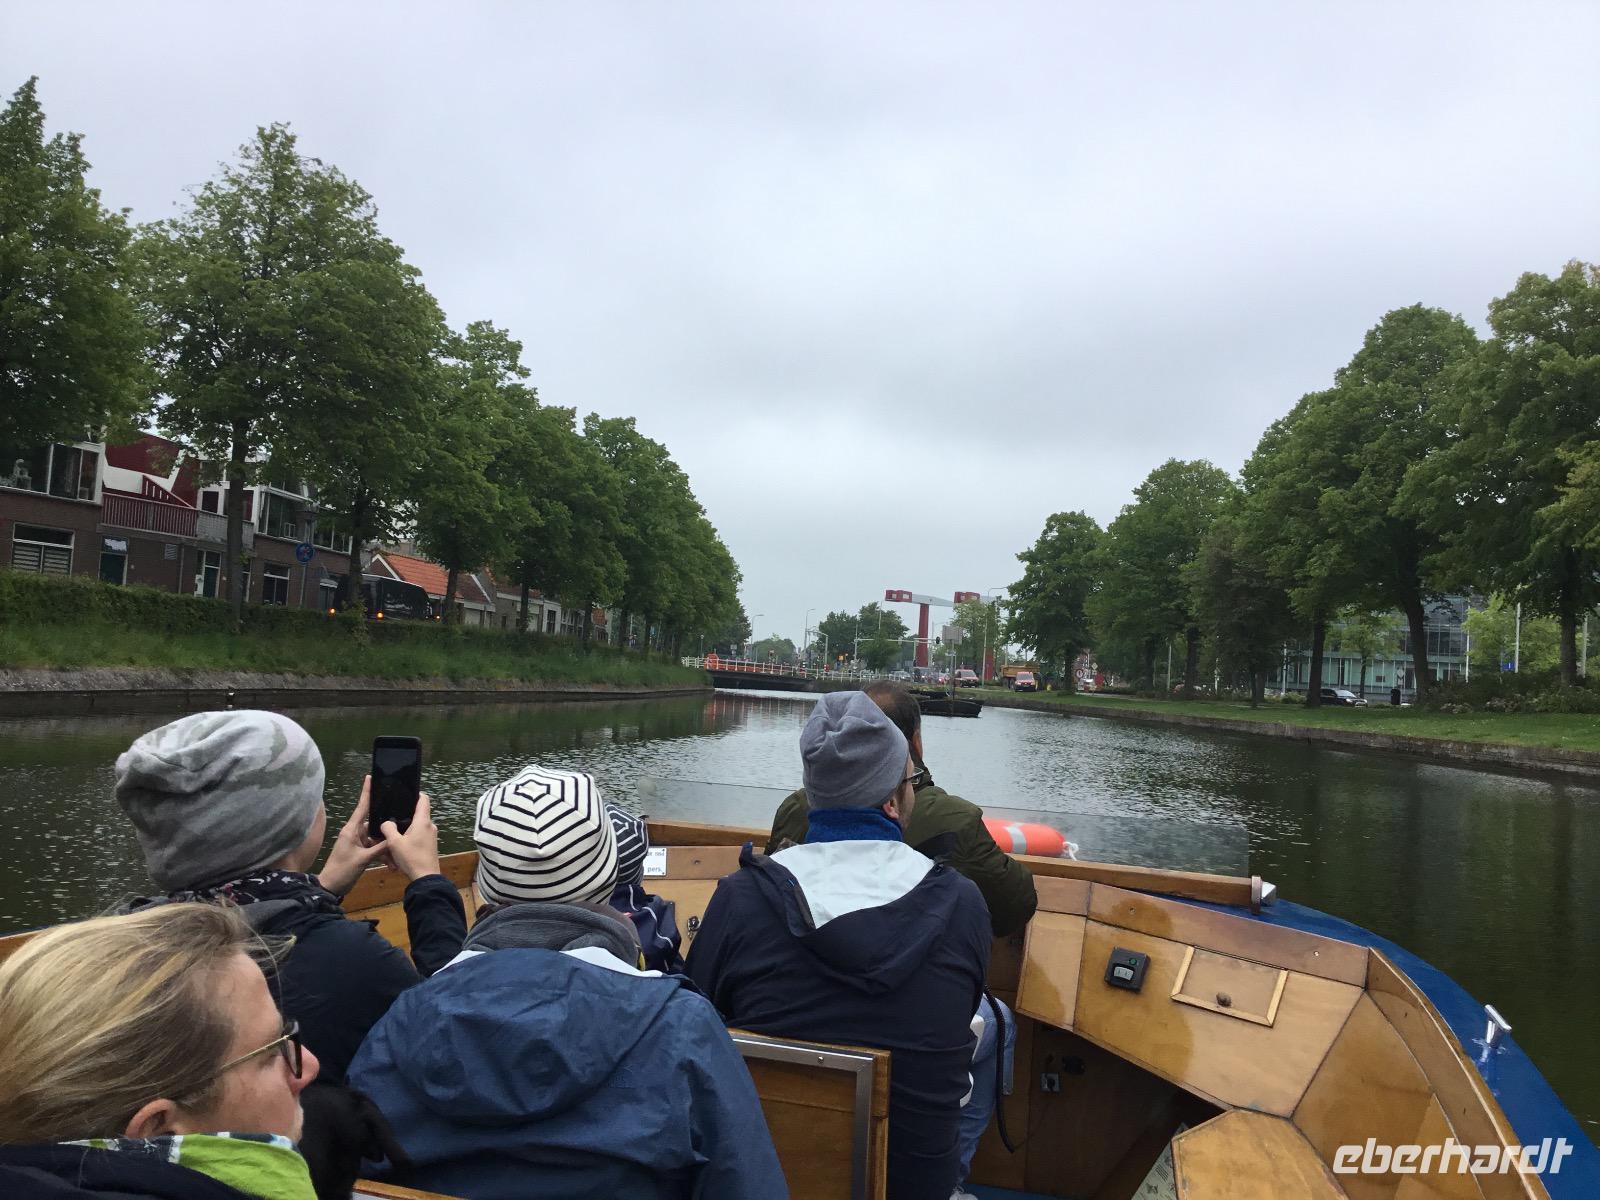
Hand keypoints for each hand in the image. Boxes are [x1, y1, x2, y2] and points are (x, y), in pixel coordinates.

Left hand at [316, 776, 389, 896]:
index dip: (366, 792)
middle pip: (375, 825)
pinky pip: (375, 848)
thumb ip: (380, 847)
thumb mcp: (363, 859)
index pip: (361, 807)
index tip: (370, 777)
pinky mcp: (360, 852)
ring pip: (377, 839)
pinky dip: (382, 855)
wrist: (331, 887)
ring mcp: (358, 842)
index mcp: (351, 830)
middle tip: (401, 832)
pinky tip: (391, 864)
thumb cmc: (342, 870)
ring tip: (394, 859)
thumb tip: (394, 836)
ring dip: (386, 848)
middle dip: (387, 832)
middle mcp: (355, 833)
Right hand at [380, 793, 441, 882]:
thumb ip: (388, 828)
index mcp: (423, 821)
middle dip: (404, 817)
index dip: (415, 794)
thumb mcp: (394, 843)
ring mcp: (431, 836)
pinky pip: (418, 838)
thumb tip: (387, 822)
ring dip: (405, 832)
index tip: (404, 794)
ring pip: (416, 828)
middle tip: (390, 820)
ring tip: (391, 838)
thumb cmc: (411, 858)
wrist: (425, 878)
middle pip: (417, 814)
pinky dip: (408, 840)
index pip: (423, 799)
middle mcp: (430, 826)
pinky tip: (398, 848)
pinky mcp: (430, 845)